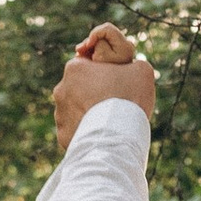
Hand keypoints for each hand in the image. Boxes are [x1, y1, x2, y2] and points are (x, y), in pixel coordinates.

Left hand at [53, 25, 157, 150]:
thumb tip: (131, 68)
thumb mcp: (141, 70)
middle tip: (114, 103)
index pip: (87, 65)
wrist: (118, 136)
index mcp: (75, 68)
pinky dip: (86, 132)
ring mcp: (59, 113)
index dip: (104, 73)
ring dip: (88, 113)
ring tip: (108, 122)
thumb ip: (132, 64)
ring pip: (75, 110)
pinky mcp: (62, 134)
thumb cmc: (129, 98)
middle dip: (94, 93)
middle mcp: (61, 89)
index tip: (117, 83)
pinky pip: (74, 130)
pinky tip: (101, 135)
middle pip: (80, 88)